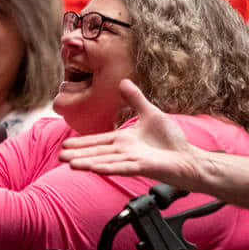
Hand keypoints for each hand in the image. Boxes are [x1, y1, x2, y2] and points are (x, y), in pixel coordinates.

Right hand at [59, 79, 199, 187]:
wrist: (189, 157)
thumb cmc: (171, 140)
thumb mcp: (150, 113)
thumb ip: (135, 99)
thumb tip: (123, 81)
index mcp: (123, 140)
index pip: (97, 141)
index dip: (81, 143)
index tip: (64, 145)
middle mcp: (124, 151)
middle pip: (96, 153)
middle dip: (77, 154)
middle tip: (59, 156)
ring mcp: (132, 160)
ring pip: (104, 161)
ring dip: (86, 162)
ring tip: (69, 163)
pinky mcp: (143, 167)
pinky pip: (122, 167)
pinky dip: (107, 167)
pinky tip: (93, 168)